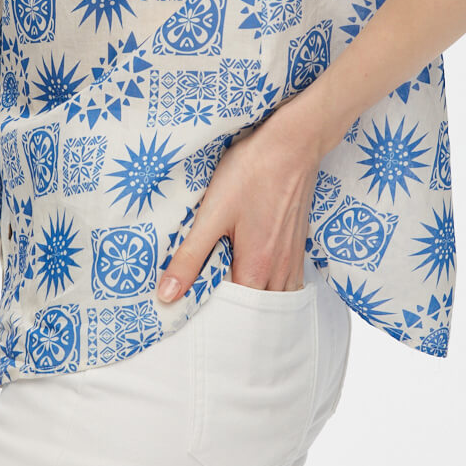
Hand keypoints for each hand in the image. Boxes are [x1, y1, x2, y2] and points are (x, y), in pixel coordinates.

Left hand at [155, 100, 323, 301]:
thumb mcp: (212, 214)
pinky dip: (273, 290)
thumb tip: (166, 295)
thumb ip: (190, 257)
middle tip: (213, 315)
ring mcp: (293, 257)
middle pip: (260, 312)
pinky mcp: (298, 243)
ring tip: (233, 302)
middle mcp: (280, 270)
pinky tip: (257, 278)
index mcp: (256, 267)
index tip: (197, 321)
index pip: (237, 315)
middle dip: (238, 318)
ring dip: (258, 307)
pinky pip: (289, 282)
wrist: (293, 143)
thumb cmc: (251, 173)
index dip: (218, 322)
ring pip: (278, 299)